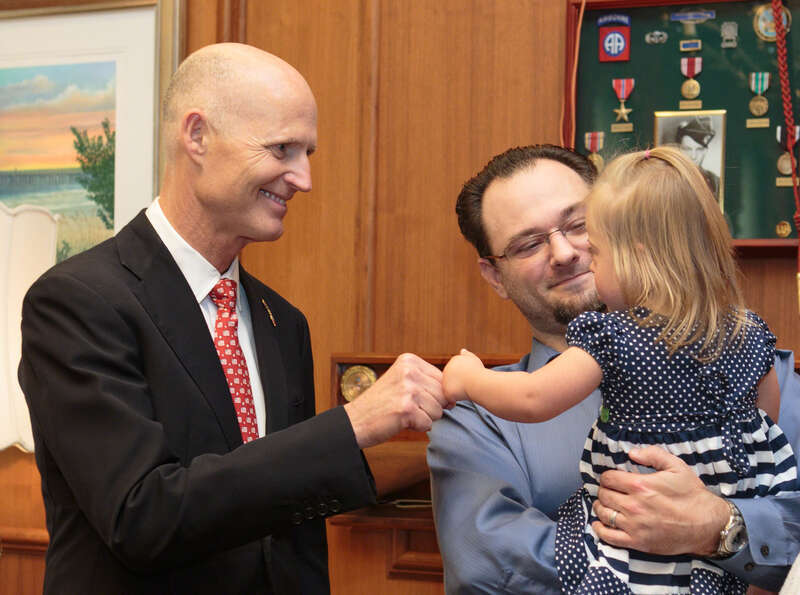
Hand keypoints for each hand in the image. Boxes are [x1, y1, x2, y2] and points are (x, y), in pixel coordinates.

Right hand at [344, 353, 449, 448]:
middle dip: (430, 407)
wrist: (356, 420)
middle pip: (443, 395)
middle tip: (408, 407)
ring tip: (403, 413)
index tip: (414, 398)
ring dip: (424, 417)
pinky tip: (401, 421)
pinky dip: (417, 427)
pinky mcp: (406, 409)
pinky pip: (428, 423)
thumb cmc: (381, 404)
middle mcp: (410, 371)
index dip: (434, 394)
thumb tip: (454, 397)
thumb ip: (426, 381)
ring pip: (438, 410)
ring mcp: (408, 389)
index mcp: (409, 360)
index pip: (442, 379)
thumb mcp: (402, 380)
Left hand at [442, 349, 484, 400]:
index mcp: (454, 361)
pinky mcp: (446, 391)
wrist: (479, 382)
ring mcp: (445, 380)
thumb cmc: (479, 372)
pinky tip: (463, 396)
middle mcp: (447, 369)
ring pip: (451, 389)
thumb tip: (462, 350)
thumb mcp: (474, 360)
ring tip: (467, 389)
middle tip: (470, 384)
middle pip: (452, 380)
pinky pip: (450, 398)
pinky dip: (456, 400)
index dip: (465, 376)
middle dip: (460, 384)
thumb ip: (467, 355)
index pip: (456, 371)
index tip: (472, 377)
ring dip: (458, 392)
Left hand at [591, 445, 727, 555]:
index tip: (612, 478)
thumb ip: (653, 454)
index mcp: (640, 485)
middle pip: (603, 495)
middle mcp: (634, 506)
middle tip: (610, 490)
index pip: (608, 478)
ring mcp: (634, 526)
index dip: (608, 476)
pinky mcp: (637, 542)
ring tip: (606, 504)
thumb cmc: (692, 495)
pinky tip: (601, 523)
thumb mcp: (677, 466)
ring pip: (603, 514)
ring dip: (601, 507)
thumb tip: (631, 453)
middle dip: (604, 490)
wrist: (708, 525)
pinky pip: (608, 536)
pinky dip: (600, 529)